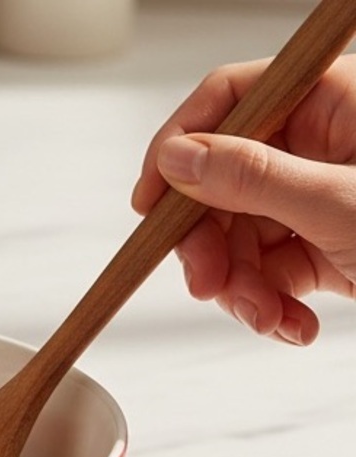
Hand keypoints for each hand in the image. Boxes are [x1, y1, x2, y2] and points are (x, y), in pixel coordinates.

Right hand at [132, 56, 355, 346]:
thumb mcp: (339, 205)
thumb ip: (251, 178)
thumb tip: (178, 160)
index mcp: (330, 103)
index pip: (228, 102)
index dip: (178, 148)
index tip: (148, 205)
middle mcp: (316, 145)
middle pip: (220, 184)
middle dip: (211, 246)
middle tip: (208, 287)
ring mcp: (313, 199)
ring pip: (236, 238)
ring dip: (242, 291)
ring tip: (271, 320)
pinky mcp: (318, 247)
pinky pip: (264, 273)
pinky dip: (269, 307)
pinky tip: (295, 326)